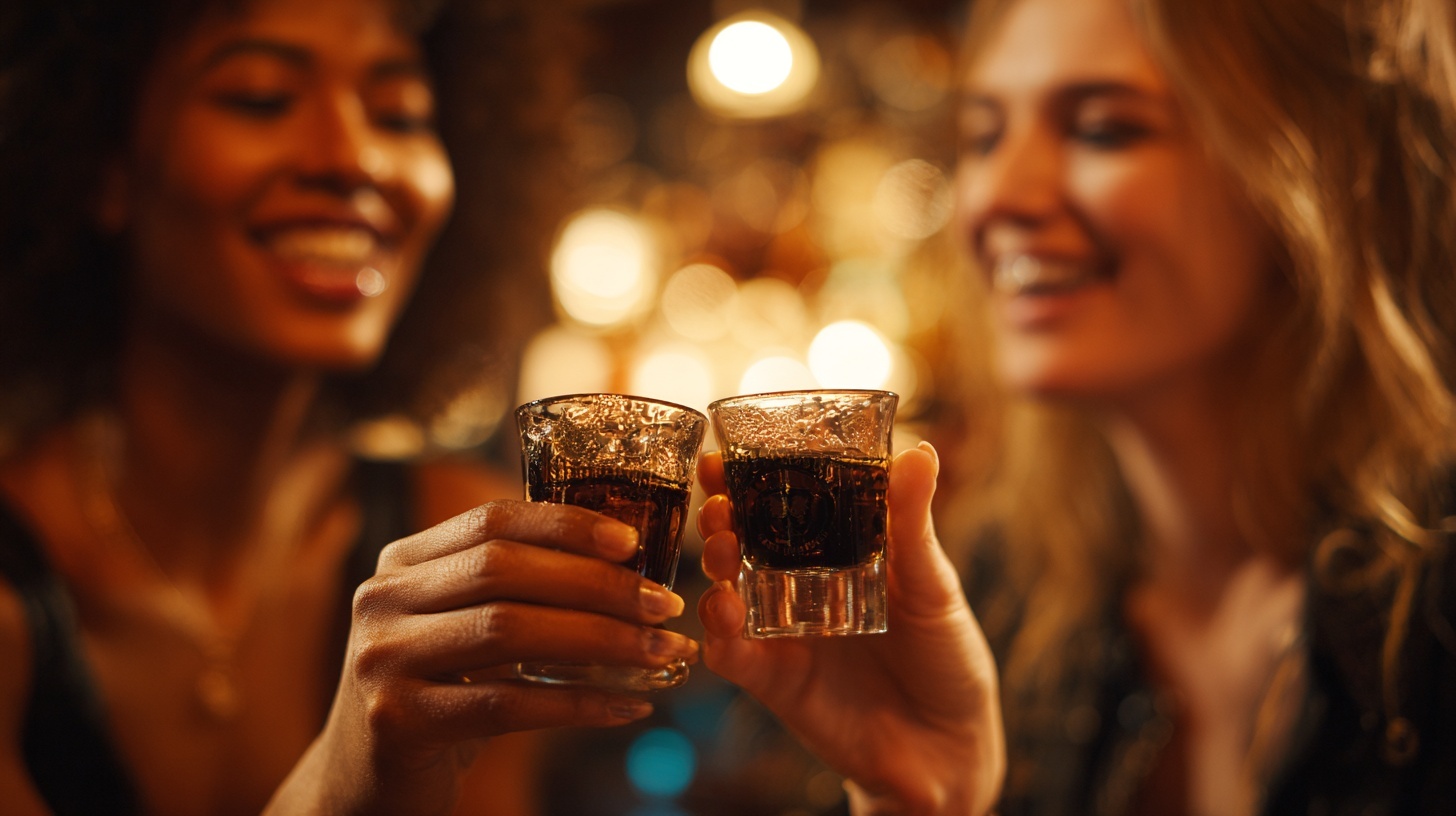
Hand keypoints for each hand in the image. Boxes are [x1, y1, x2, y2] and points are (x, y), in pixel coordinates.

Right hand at [269, 500, 697, 814]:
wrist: (361, 784)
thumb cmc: (435, 697)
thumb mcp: (458, 629)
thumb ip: (510, 591)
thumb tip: (624, 566)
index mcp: (402, 563)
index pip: (492, 520)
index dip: (566, 524)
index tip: (632, 542)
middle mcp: (382, 599)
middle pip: (504, 569)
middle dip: (597, 584)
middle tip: (663, 605)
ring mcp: (382, 658)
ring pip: (509, 630)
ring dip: (600, 640)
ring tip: (660, 652)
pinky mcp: (396, 720)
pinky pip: (506, 705)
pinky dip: (577, 704)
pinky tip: (626, 706)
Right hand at [697, 443, 1003, 815]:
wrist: (950, 746)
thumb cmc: (948, 657)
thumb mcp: (935, 583)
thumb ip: (912, 523)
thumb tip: (918, 452)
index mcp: (838, 552)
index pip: (783, 503)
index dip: (750, 475)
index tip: (726, 449)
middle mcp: (801, 586)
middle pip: (743, 539)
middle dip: (721, 513)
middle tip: (719, 499)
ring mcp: (782, 631)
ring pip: (725, 587)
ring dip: (713, 560)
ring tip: (721, 543)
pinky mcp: (772, 679)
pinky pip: (730, 652)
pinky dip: (718, 628)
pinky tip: (724, 606)